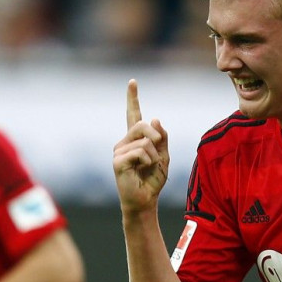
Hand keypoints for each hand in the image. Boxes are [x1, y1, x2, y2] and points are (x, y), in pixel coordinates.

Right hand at [113, 79, 169, 211]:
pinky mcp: (117, 161)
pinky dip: (149, 161)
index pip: (133, 114)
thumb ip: (162, 137)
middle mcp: (124, 142)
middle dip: (157, 136)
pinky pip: (140, 152)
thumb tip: (155, 118)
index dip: (132, 98)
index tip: (132, 82)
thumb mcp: (164, 155)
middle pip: (143, 125)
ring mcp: (119, 151)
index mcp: (135, 139)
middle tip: (159, 150)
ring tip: (149, 167)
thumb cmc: (153, 179)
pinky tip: (143, 170)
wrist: (145, 199)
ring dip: (154, 155)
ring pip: (145, 140)